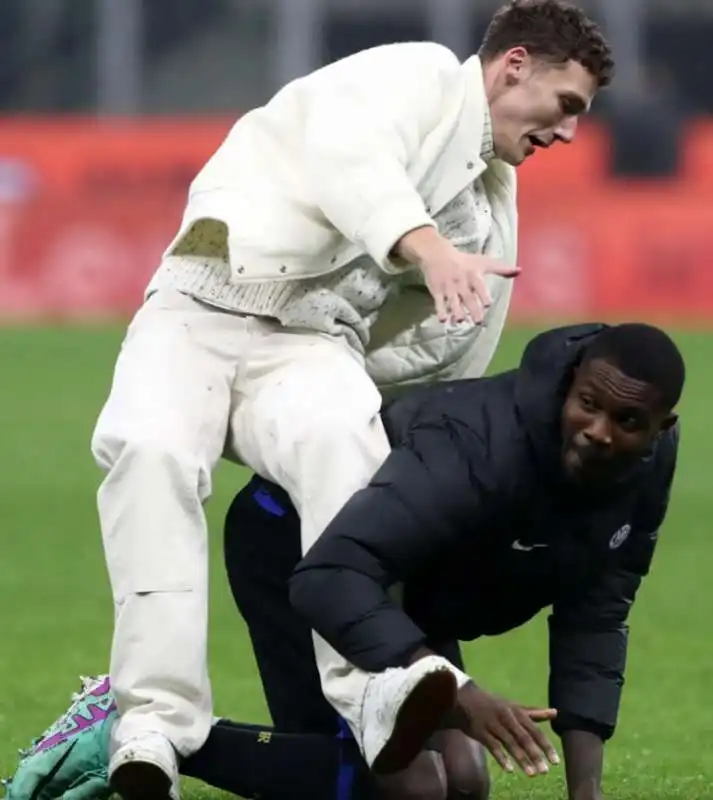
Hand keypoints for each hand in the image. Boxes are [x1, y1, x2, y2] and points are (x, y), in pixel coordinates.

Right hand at [395, 228, 519, 324]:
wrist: (438, 254)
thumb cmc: (465, 261)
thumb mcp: (483, 262)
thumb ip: (501, 269)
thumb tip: (520, 270)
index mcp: (473, 275)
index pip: (479, 286)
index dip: (483, 295)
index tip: (487, 305)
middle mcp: (461, 282)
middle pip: (467, 297)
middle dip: (472, 309)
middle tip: (478, 321)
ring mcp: (449, 287)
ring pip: (453, 301)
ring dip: (456, 312)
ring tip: (460, 321)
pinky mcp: (437, 290)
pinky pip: (438, 302)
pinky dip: (440, 310)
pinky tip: (443, 320)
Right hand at [457, 684, 559, 777]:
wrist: (466, 698)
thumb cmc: (495, 705)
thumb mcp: (514, 706)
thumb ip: (535, 712)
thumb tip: (556, 713)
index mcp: (517, 711)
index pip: (534, 730)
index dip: (545, 745)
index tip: (556, 761)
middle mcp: (506, 717)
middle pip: (523, 737)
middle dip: (535, 754)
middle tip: (545, 771)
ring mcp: (493, 724)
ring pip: (509, 743)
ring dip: (521, 759)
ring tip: (532, 774)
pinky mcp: (480, 731)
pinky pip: (492, 746)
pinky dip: (501, 757)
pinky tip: (509, 770)